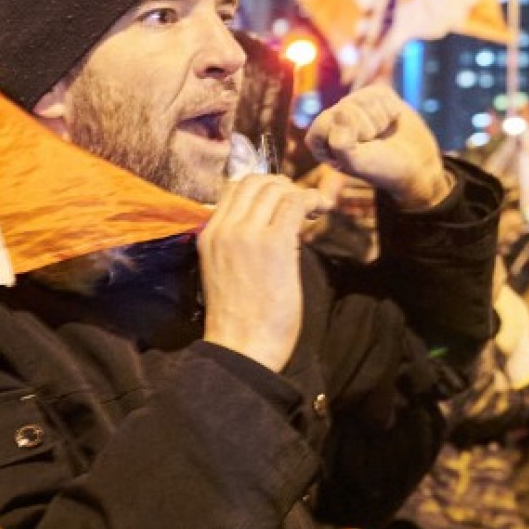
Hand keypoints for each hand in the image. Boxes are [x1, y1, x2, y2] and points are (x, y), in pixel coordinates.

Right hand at [198, 175, 328, 371]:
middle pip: (254, 181)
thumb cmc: (240, 318)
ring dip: (298, 193)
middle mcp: (224, 228)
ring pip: (275, 189)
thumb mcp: (225, 271)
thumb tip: (270, 225)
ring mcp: (246, 234)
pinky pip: (294, 204)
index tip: (281, 199)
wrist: (241, 347)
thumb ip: (237, 245)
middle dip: (281, 184)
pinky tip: (320, 211)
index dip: (262, 187)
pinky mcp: (273, 243)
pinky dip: (310, 200)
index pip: (233, 189)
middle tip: (300, 201)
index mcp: (208, 234)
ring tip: (314, 208)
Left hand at [305, 82, 453, 210]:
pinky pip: (379, 92)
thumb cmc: (382, 168)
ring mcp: (355, 104)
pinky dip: (390, 110)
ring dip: (379, 121)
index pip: (324, 123)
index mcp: (321, 139)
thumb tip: (341, 110)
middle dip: (366, 129)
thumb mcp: (357, 164)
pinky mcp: (374, 94)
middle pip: (346, 109)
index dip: (347, 136)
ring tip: (382, 134)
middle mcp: (334, 118)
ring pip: (363, 99)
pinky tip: (391, 121)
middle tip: (374, 143)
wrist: (416, 164)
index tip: (359, 152)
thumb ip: (341, 143)